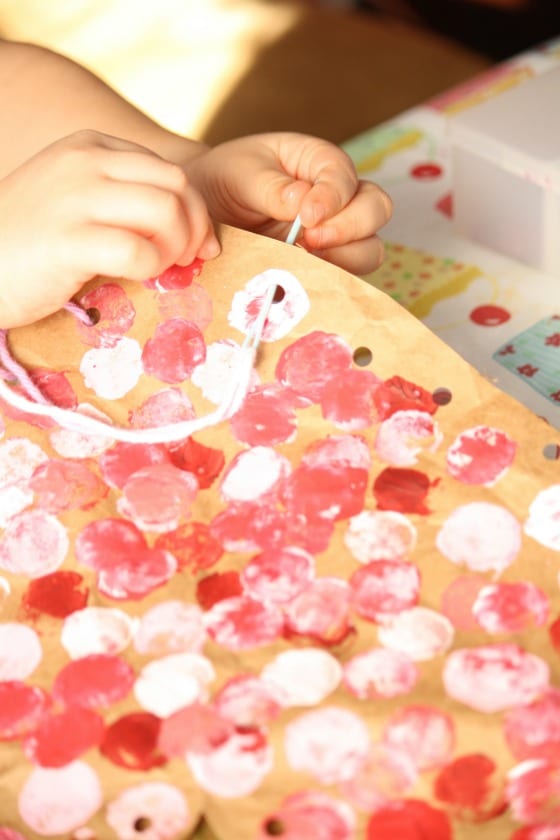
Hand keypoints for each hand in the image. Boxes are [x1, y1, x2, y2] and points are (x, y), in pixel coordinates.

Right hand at [0, 130, 219, 327]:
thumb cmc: (28, 244)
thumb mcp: (74, 200)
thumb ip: (122, 199)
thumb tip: (190, 226)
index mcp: (90, 147)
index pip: (169, 171)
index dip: (194, 211)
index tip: (195, 245)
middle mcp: (85, 162)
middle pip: (177, 187)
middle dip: (195, 228)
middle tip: (186, 261)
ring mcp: (75, 197)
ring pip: (166, 212)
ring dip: (176, 248)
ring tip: (161, 269)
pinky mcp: (68, 239)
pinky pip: (139, 250)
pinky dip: (152, 268)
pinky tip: (137, 277)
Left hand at [186, 132, 391, 275]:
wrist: (202, 212)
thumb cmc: (224, 181)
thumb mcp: (239, 173)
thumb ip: (271, 187)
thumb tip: (303, 202)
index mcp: (318, 162)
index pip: (344, 175)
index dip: (333, 197)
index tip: (307, 217)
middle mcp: (336, 198)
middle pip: (376, 209)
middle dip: (352, 226)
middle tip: (312, 239)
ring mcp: (335, 234)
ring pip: (370, 248)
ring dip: (348, 258)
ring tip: (307, 260)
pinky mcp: (325, 266)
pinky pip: (346, 277)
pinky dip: (333, 282)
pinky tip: (303, 279)